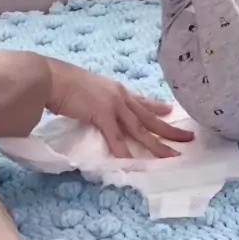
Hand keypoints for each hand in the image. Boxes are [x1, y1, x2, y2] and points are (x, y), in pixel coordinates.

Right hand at [46, 58, 193, 157]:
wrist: (51, 77)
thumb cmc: (63, 82)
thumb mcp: (88, 88)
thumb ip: (97, 98)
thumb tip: (95, 107)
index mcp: (116, 89)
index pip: (141, 101)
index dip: (157, 107)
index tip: (170, 111)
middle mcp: (120, 96)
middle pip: (149, 117)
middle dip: (169, 129)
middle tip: (188, 137)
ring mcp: (113, 105)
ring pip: (140, 129)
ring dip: (157, 144)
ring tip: (172, 155)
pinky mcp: (102, 115)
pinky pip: (117, 138)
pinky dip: (125, 151)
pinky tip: (134, 162)